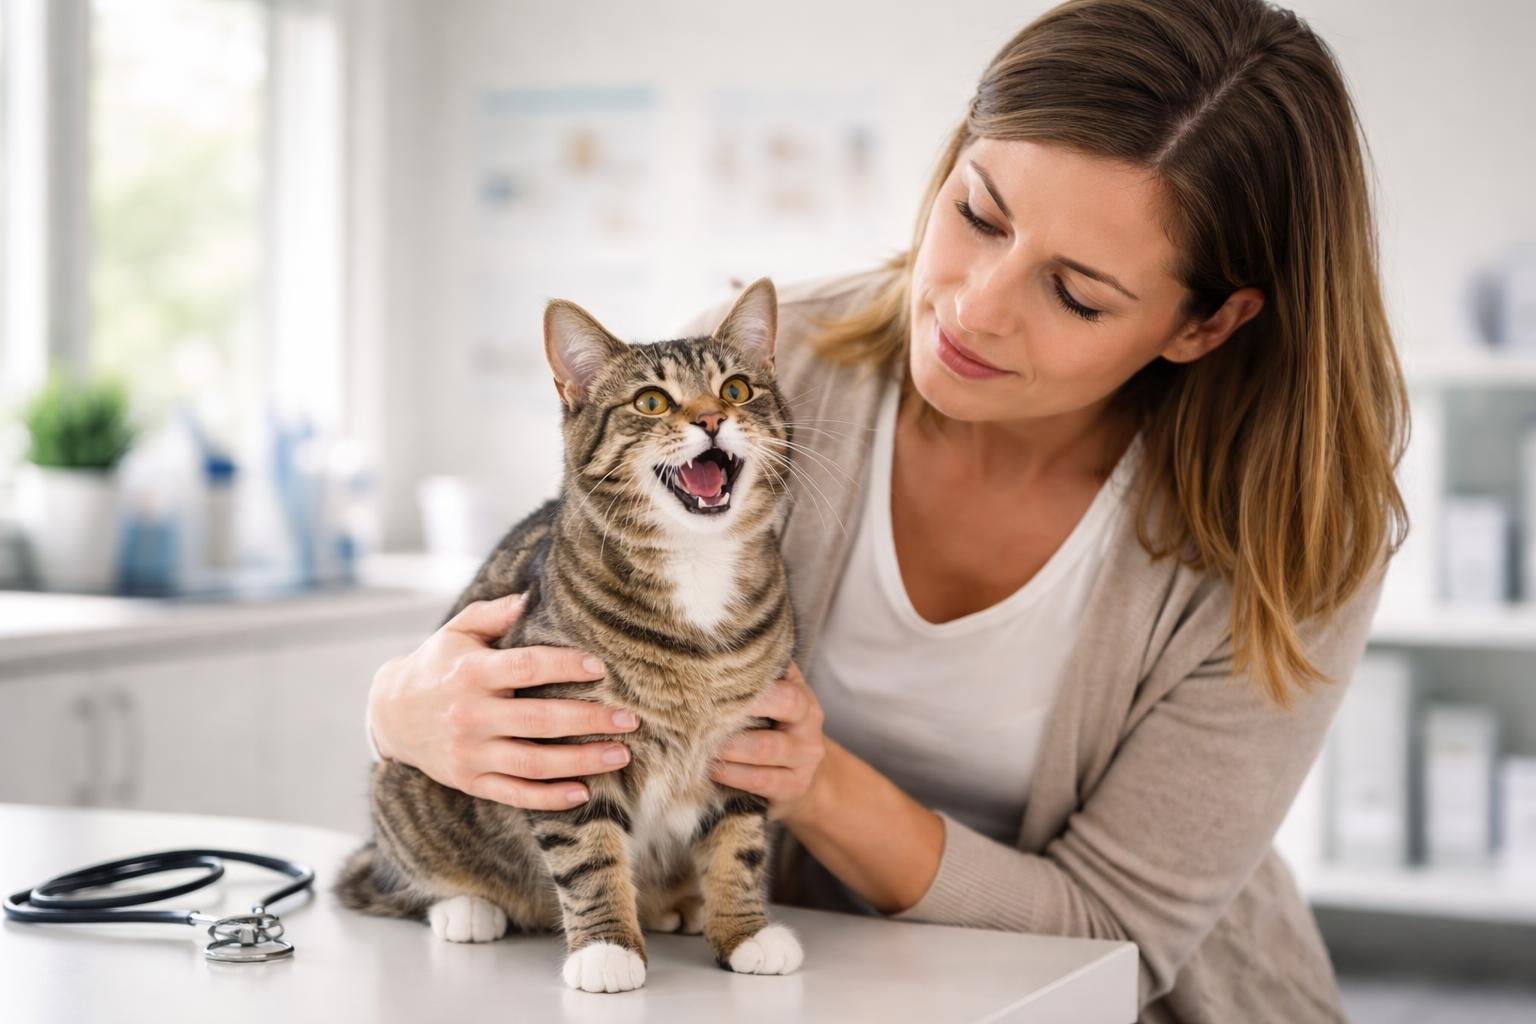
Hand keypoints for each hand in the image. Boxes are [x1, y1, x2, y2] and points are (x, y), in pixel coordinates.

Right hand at [368, 592, 640, 809]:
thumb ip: (495, 614)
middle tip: (629, 719)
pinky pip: (515, 793)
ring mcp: (470, 752)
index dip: (565, 666)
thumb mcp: (457, 632)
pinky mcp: (470, 780)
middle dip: (589, 720)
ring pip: (534, 763)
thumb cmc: (437, 665)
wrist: (389, 714)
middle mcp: (470, 714)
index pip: (526, 667)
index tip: (601, 667)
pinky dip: (549, 798)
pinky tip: (583, 793)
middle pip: (539, 721)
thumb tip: (533, 595)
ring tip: (620, 755)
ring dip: (581, 762)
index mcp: (471, 672)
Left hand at [708, 661, 828, 822]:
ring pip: (766, 747)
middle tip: (702, 708)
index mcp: (801, 694)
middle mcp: (809, 722)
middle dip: (741, 706)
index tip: (712, 679)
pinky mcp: (795, 786)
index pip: (781, 680)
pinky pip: (761, 779)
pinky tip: (711, 769)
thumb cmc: (773, 730)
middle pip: (783, 705)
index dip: (750, 680)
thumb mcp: (772, 701)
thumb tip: (710, 653)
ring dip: (730, 745)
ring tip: (700, 743)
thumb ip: (755, 680)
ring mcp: (805, 757)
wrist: (800, 776)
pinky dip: (732, 774)